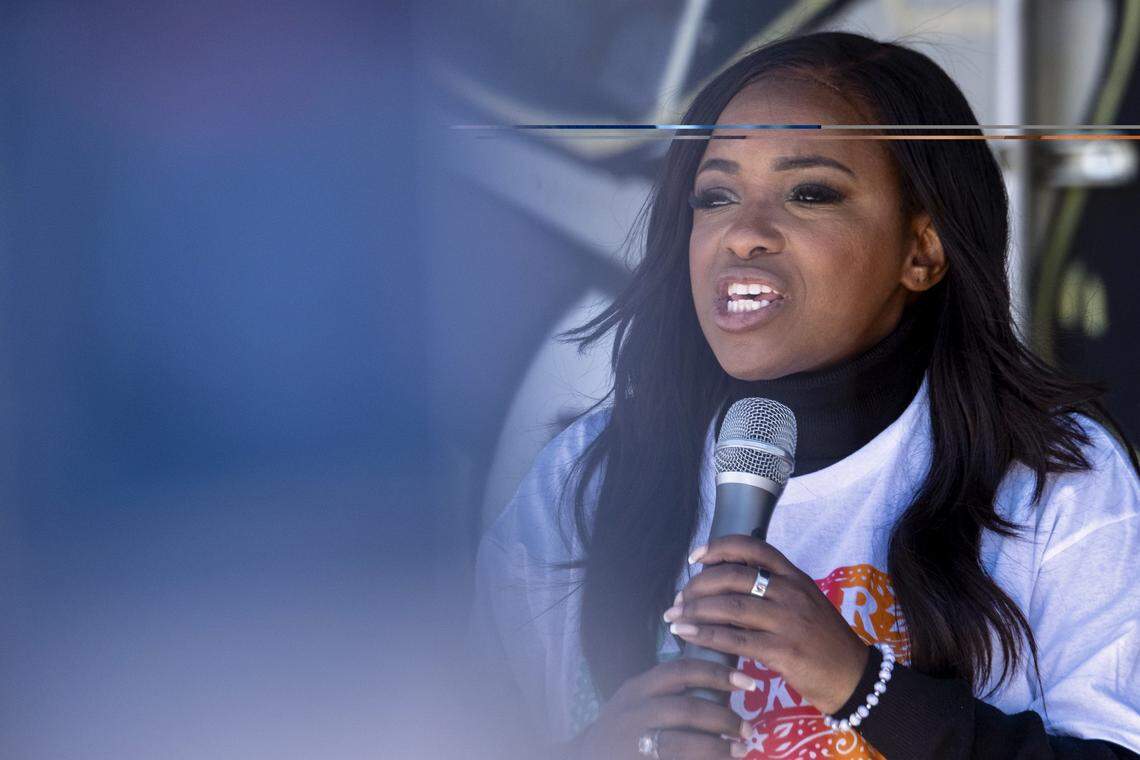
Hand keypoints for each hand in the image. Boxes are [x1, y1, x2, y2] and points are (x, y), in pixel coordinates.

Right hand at [565, 658, 757, 758]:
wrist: (584, 758)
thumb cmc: (622, 728)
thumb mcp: (636, 702)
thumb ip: (667, 691)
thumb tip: (720, 682)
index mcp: (637, 689)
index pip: (680, 671)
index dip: (717, 674)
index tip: (748, 681)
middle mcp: (633, 713)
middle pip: (686, 709)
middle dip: (723, 718)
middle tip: (748, 728)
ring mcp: (633, 742)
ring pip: (681, 743)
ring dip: (717, 747)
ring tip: (740, 750)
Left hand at [664, 535, 869, 714]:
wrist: (854, 678)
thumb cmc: (823, 640)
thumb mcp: (804, 602)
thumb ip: (773, 588)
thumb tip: (726, 582)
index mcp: (795, 576)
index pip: (753, 547)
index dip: (719, 548)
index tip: (696, 556)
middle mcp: (791, 593)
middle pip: (732, 576)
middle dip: (698, 585)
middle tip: (680, 597)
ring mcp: (788, 621)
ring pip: (729, 606)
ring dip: (694, 610)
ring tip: (674, 616)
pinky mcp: (783, 651)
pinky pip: (734, 640)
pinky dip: (705, 636)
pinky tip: (687, 635)